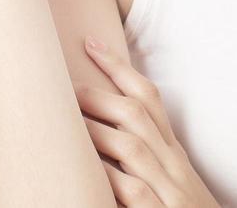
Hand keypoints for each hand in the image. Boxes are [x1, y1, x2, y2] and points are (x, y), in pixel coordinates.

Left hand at [75, 35, 221, 207]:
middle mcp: (173, 164)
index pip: (149, 98)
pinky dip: (110, 178)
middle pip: (138, 115)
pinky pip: (134, 193)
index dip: (119, 68)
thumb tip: (101, 130)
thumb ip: (144, 156)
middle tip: (63, 82)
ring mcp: (171, 190)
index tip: (90, 43)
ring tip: (64, 121)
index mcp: (173, 152)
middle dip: (100, 94)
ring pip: (133, 148)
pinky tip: (89, 170)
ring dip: (97, 130)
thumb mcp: (171, 179)